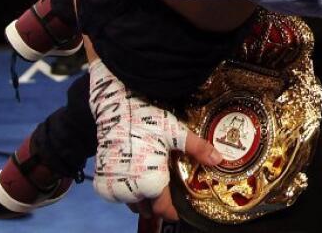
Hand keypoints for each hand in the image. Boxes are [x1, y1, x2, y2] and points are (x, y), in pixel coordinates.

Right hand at [91, 59, 223, 216]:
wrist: (115, 110)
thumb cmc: (147, 121)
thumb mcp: (175, 133)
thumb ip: (198, 149)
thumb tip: (219, 159)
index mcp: (150, 184)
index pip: (163, 210)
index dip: (174, 211)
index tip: (181, 209)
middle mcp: (130, 192)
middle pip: (147, 208)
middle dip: (158, 203)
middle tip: (170, 192)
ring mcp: (113, 188)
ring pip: (131, 202)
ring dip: (142, 197)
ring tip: (154, 183)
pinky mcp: (102, 181)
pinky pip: (117, 194)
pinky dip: (128, 190)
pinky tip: (138, 175)